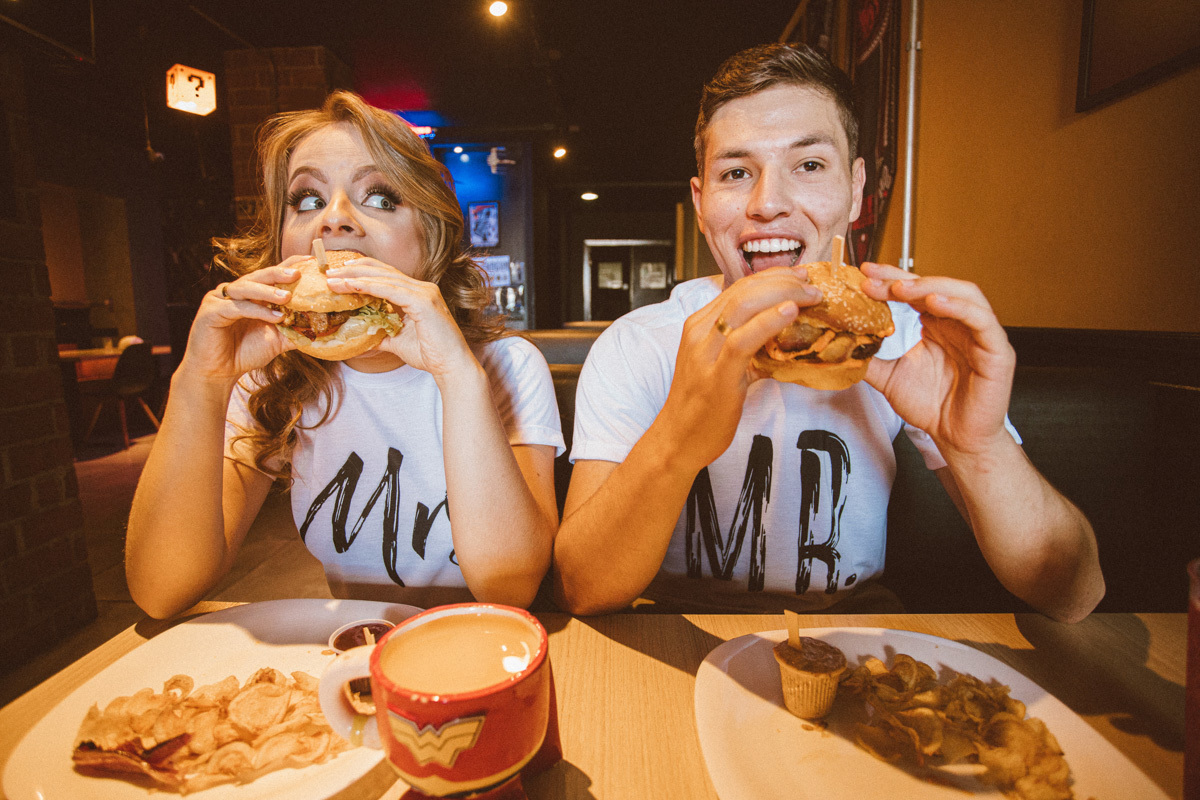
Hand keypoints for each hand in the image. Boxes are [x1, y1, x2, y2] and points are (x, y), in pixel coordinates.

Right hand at [177, 257, 305, 383]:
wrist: (218, 372)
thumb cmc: (244, 353)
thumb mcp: (276, 340)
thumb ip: (294, 331)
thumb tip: (322, 329)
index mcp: (250, 294)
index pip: (270, 275)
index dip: (288, 265)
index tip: (309, 261)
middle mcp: (234, 292)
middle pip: (258, 276)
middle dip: (278, 273)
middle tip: (297, 274)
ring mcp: (220, 299)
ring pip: (246, 288)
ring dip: (268, 291)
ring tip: (288, 297)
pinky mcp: (210, 311)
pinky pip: (237, 307)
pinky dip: (257, 311)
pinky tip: (274, 317)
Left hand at [325, 258, 476, 378]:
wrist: (452, 367)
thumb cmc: (431, 355)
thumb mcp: (398, 342)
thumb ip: (382, 336)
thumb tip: (362, 340)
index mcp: (418, 294)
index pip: (387, 276)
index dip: (363, 271)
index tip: (341, 272)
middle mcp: (422, 289)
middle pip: (383, 271)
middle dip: (354, 269)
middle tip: (330, 271)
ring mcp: (424, 293)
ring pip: (384, 278)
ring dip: (356, 277)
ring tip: (334, 278)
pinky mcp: (424, 302)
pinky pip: (391, 290)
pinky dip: (369, 286)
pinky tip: (351, 286)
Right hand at [659, 266, 821, 472]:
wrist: (679, 439)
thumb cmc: (704, 406)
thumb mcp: (724, 364)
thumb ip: (748, 345)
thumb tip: (785, 334)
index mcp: (700, 325)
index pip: (739, 287)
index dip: (773, 277)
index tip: (801, 278)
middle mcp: (699, 331)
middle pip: (744, 290)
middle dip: (783, 281)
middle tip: (813, 285)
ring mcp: (705, 352)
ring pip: (744, 305)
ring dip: (783, 295)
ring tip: (811, 296)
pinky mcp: (716, 375)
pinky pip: (743, 340)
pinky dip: (769, 321)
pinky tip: (790, 313)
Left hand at [860, 262, 1015, 455]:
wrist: (955, 438)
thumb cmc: (931, 407)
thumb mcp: (890, 378)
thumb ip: (870, 358)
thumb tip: (841, 344)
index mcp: (937, 325)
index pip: (915, 292)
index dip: (890, 280)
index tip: (864, 274)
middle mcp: (960, 323)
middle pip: (936, 286)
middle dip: (903, 280)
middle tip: (874, 280)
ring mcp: (980, 334)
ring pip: (964, 294)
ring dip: (931, 287)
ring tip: (901, 288)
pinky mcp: (997, 350)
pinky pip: (982, 321)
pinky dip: (960, 308)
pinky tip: (935, 304)